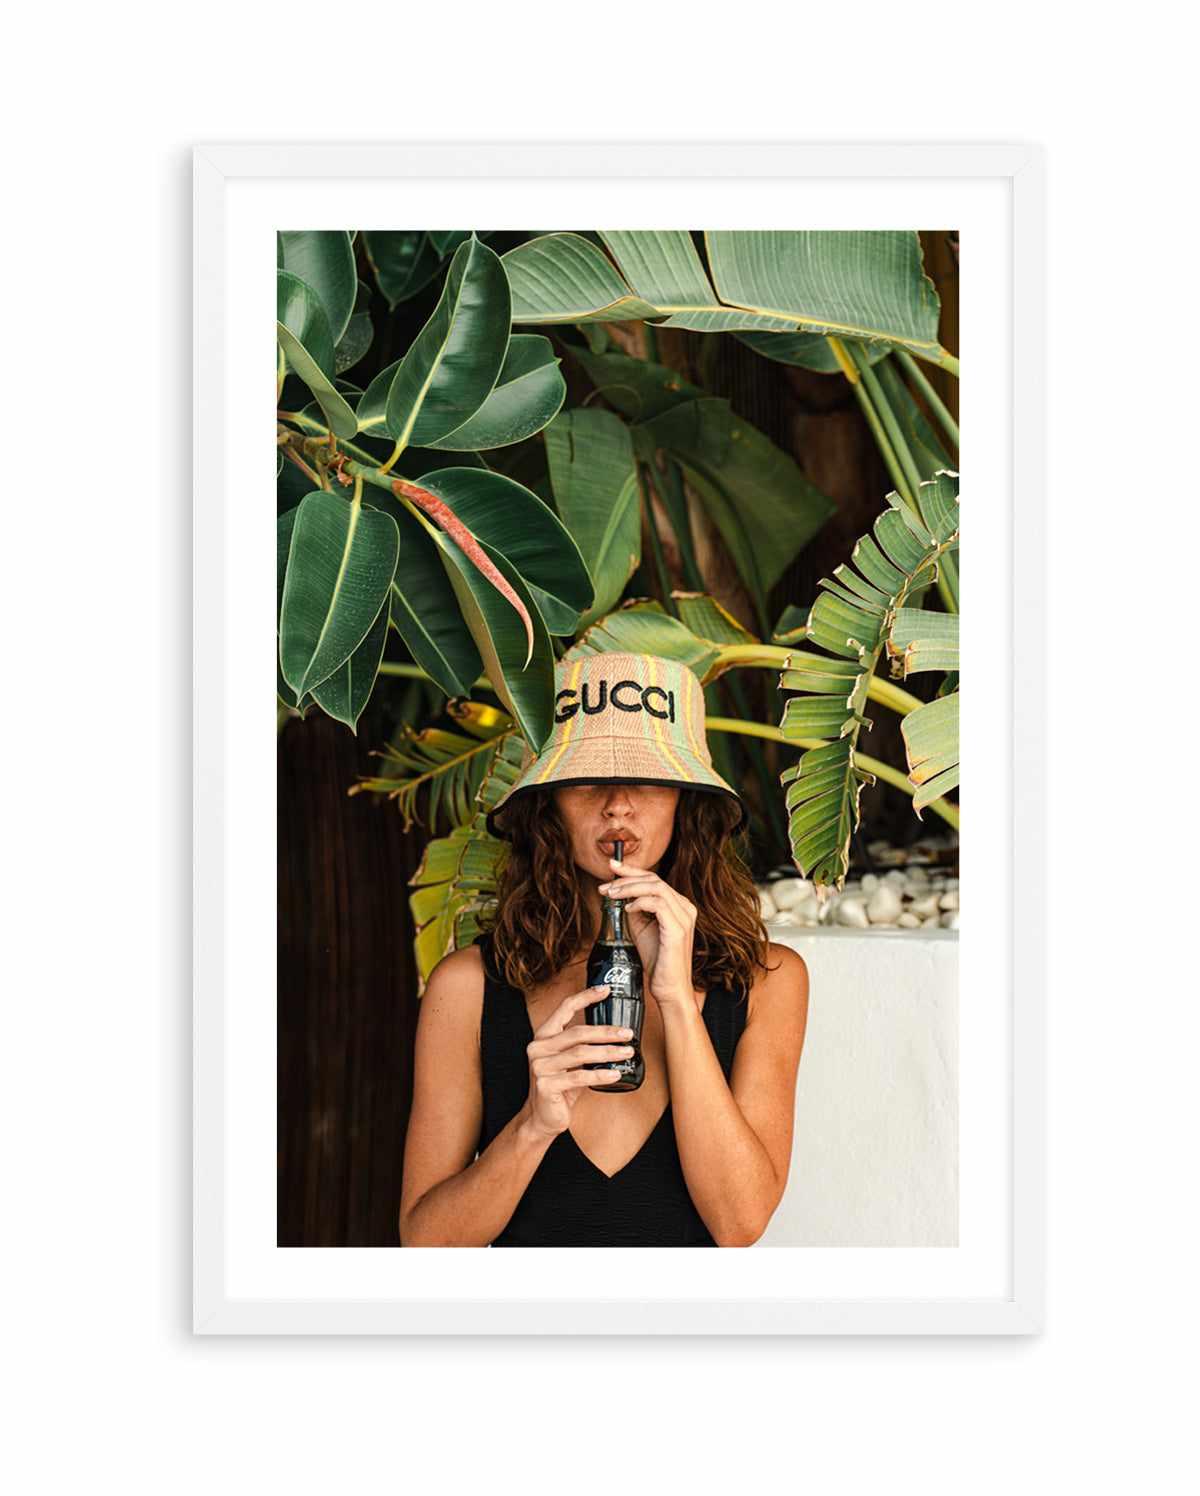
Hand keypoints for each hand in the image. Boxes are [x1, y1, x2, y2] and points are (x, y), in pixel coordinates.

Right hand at [523, 983, 635, 1139]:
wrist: (542, 1117)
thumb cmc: (560, 1086)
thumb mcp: (570, 1062)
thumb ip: (582, 1046)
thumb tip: (616, 1033)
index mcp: (544, 1036)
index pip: (564, 1008)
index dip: (585, 997)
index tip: (606, 990)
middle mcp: (538, 1048)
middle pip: (577, 1033)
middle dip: (606, 1032)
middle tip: (628, 1034)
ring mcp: (540, 1067)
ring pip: (580, 1054)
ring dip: (608, 1052)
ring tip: (627, 1053)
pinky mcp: (546, 1085)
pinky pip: (579, 1077)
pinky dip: (600, 1075)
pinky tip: (616, 1074)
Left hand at [598, 855, 698, 1011]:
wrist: (669, 988)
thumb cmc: (657, 961)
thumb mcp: (641, 929)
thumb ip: (634, 911)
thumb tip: (618, 895)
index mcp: (679, 906)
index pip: (654, 880)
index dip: (631, 871)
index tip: (612, 868)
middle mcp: (685, 908)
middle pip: (654, 879)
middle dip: (626, 878)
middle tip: (605, 884)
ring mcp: (684, 917)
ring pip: (656, 887)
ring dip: (629, 888)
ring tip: (611, 895)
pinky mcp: (678, 929)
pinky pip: (658, 904)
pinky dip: (639, 903)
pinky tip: (627, 910)